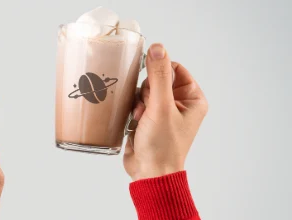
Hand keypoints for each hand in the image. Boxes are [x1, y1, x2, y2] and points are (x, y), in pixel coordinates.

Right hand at [124, 43, 208, 179]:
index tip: (150, 86)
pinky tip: (135, 123)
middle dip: (146, 93)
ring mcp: (164, 113)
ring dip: (137, 103)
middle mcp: (180, 104)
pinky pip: (136, 104)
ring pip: (143, 92)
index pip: (174, 69)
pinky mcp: (149, 121)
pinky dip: (132, 111)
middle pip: (156, 80)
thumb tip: (158, 48)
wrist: (150, 172)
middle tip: (147, 109)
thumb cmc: (162, 145)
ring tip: (141, 118)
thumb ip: (158, 76)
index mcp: (192, 99)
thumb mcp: (160, 106)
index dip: (158, 73)